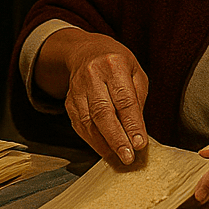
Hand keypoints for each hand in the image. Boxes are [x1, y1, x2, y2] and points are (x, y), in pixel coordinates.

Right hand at [59, 32, 148, 165]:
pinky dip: (92, 141)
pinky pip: (79, 125)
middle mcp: (92, 75)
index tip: (140, 143)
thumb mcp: (136, 73)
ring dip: (103, 143)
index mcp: (114, 64)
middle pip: (103, 112)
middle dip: (116, 138)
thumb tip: (137, 131)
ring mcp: (77, 89)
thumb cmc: (117, 64)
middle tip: (128, 157)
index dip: (132, 124)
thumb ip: (137, 99)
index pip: (124, 99)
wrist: (85, 51)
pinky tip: (104, 150)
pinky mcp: (69, 101)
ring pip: (88, 121)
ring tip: (117, 158)